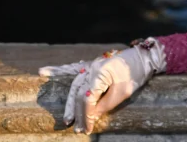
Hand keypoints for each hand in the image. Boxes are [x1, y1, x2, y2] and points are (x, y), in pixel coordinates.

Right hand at [39, 38, 165, 133]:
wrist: (143, 57)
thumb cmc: (135, 74)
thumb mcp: (123, 92)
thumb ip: (106, 104)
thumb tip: (92, 114)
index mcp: (99, 73)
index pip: (87, 98)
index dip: (87, 115)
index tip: (88, 128)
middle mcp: (91, 68)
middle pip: (79, 94)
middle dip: (78, 113)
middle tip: (78, 128)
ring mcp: (91, 66)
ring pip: (75, 86)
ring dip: (71, 103)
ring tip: (67, 118)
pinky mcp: (92, 66)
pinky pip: (73, 69)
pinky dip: (59, 70)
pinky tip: (43, 72)